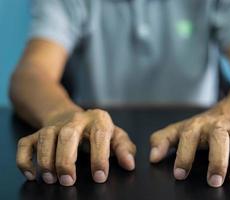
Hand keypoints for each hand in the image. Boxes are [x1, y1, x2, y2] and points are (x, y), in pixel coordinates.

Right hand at [16, 109, 135, 185]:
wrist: (74, 117)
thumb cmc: (98, 131)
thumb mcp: (115, 136)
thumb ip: (124, 148)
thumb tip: (129, 165)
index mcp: (98, 119)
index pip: (99, 136)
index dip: (99, 157)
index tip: (100, 177)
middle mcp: (76, 119)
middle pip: (67, 135)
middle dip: (66, 160)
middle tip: (68, 181)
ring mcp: (55, 125)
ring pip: (45, 138)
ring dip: (46, 161)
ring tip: (52, 179)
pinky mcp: (39, 132)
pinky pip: (26, 144)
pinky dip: (25, 159)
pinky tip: (32, 173)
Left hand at [149, 101, 229, 186]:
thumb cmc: (201, 125)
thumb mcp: (179, 129)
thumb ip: (162, 140)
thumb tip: (152, 158)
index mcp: (196, 126)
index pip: (188, 137)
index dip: (183, 155)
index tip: (180, 175)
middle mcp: (217, 127)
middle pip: (219, 138)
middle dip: (217, 160)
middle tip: (213, 181)